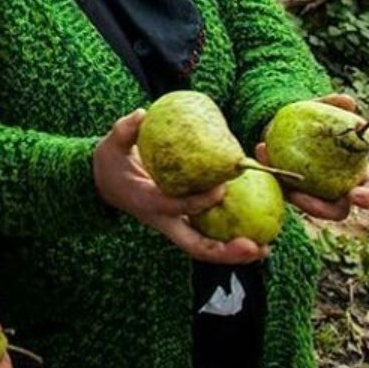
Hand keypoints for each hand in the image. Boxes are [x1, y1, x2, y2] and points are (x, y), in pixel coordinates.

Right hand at [94, 109, 268, 264]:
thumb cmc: (111, 163)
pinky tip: (258, 238)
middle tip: (252, 247)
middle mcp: (163, 220)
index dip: (198, 201)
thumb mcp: (110, 145)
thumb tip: (142, 114)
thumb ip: (124, 130)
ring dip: (233, 253)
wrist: (104, 186)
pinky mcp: (184, 222)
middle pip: (194, 245)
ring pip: (204, 248)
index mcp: (146, 202)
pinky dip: (231, 240)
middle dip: (223, 251)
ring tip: (264, 249)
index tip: (222, 188)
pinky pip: (209, 236)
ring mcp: (174, 225)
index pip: (174, 206)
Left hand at [255, 93, 368, 220]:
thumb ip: (333, 104)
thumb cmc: (312, 119)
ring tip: (278, 173)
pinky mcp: (288, 190)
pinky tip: (262, 150)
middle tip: (300, 197)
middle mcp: (338, 188)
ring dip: (290, 193)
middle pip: (338, 210)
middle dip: (321, 209)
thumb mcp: (320, 109)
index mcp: (358, 172)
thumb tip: (347, 101)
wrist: (284, 123)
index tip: (355, 195)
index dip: (368, 196)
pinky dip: (271, 171)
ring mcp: (312, 194)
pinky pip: (281, 188)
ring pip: (305, 205)